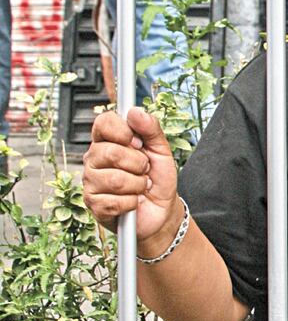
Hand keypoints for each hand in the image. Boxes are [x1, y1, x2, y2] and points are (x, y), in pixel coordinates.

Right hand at [82, 107, 179, 245]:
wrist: (162, 209)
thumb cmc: (158, 177)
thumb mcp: (161, 149)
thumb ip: (151, 128)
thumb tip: (135, 111)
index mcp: (109, 140)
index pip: (103, 122)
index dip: (122, 130)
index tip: (138, 142)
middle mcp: (95, 158)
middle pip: (110, 152)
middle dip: (138, 163)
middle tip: (145, 169)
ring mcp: (91, 182)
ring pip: (114, 179)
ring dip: (138, 184)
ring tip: (141, 185)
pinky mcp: (94, 205)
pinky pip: (115, 201)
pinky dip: (133, 202)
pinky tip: (134, 201)